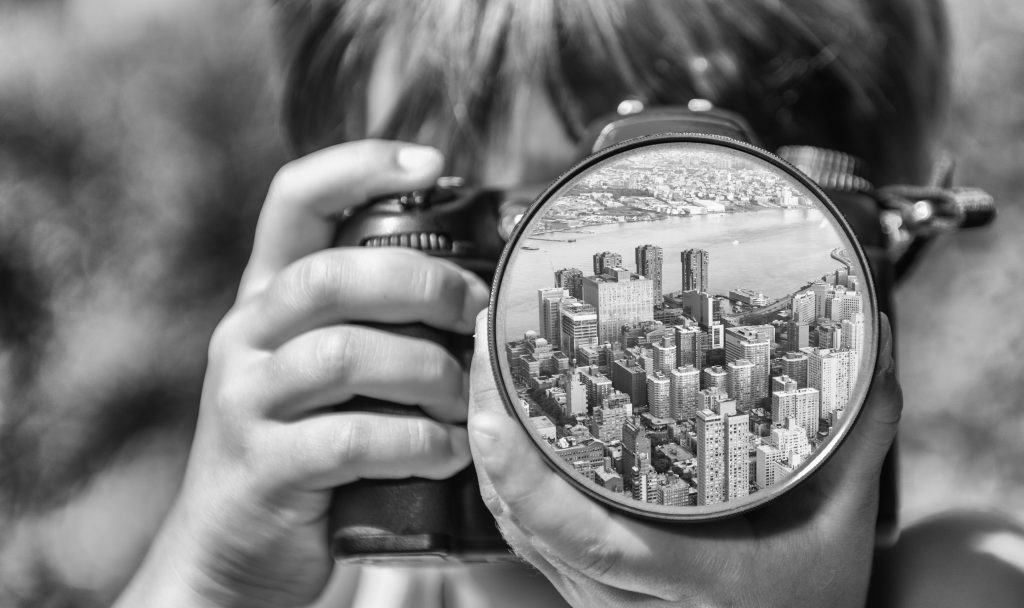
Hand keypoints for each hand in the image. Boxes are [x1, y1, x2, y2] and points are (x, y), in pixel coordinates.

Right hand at [115, 140, 488, 607]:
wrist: (234, 545)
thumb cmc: (306, 444)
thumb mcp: (322, 369)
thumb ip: (372, 321)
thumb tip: (474, 285)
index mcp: (267, 297)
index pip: (294, 198)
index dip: (359, 165)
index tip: (432, 162)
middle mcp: (246, 336)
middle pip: (332, 274)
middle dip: (422, 285)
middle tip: (474, 311)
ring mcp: (247, 401)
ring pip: (346, 355)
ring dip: (428, 374)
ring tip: (465, 399)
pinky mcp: (266, 467)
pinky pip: (351, 439)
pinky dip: (416, 442)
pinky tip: (446, 452)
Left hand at [468, 312, 900, 607]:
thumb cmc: (809, 601)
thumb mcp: (842, 524)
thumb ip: (856, 436)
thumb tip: (871, 344)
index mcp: (685, 579)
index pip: (580, 533)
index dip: (521, 474)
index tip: (492, 405)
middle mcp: (623, 597)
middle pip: (524, 516)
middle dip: (488, 424)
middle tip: (487, 336)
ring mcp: (595, 597)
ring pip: (513, 524)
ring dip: (488, 445)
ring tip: (488, 362)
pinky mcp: (585, 588)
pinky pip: (524, 533)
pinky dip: (503, 478)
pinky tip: (501, 424)